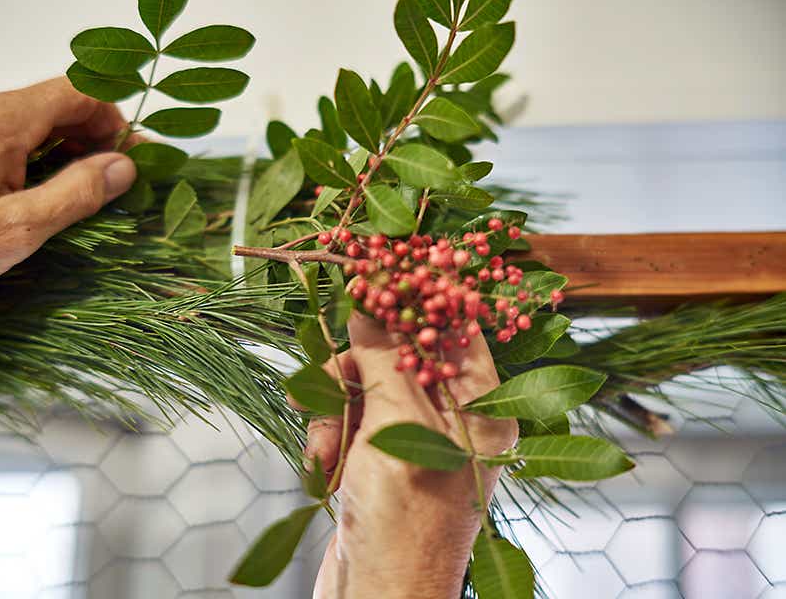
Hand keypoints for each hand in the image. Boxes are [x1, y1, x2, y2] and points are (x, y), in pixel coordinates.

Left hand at [0, 77, 137, 304]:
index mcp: (0, 121)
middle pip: (58, 104)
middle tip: (121, 179)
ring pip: (34, 121)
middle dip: (97, 136)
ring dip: (69, 148)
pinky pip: (9, 136)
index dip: (116, 120)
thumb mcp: (18, 229)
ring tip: (89, 192)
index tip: (135, 156)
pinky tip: (46, 192)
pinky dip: (39, 156)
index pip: (78, 92)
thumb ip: (77, 192)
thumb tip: (122, 167)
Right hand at [296, 313, 517, 598]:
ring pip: (365, 387)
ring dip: (333, 411)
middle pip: (398, 354)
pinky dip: (329, 438)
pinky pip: (350, 422)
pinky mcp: (381, 461)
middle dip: (353, 371)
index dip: (413, 299)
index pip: (454, 327)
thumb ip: (385, 357)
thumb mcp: (396, 425)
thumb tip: (371, 303)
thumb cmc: (403, 520)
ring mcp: (415, 441)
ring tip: (323, 450)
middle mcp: (454, 420)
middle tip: (319, 384)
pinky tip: (322, 470)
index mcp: (481, 407)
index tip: (369, 279)